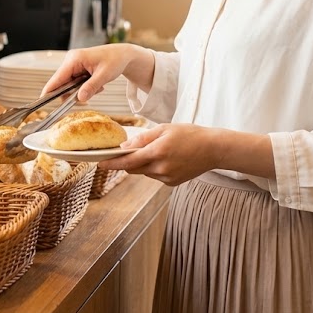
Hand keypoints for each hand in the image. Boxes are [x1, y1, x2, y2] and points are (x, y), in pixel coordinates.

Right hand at [41, 45, 127, 102]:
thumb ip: (91, 87)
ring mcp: (73, 65)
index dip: (49, 90)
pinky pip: (75, 84)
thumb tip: (79, 99)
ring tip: (98, 87)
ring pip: (70, 86)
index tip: (42, 102)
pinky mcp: (77, 70)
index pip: (57, 78)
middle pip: (62, 84)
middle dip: (73, 93)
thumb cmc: (115, 60)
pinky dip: (85, 88)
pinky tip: (97, 85)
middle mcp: (71, 61)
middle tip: (89, 96)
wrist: (122, 55)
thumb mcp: (104, 75)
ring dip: (82, 91)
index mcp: (74, 59)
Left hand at [98, 123, 221, 185]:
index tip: (99, 164)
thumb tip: (124, 147)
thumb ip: (143, 139)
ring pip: (144, 172)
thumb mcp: (164, 129)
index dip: (112, 164)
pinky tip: (167, 158)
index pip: (127, 162)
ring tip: (157, 150)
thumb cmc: (190, 134)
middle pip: (133, 168)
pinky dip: (154, 168)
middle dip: (127, 161)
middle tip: (127, 151)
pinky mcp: (172, 182)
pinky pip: (155, 176)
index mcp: (157, 152)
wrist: (214, 149)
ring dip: (142, 164)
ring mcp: (167, 177)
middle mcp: (161, 168)